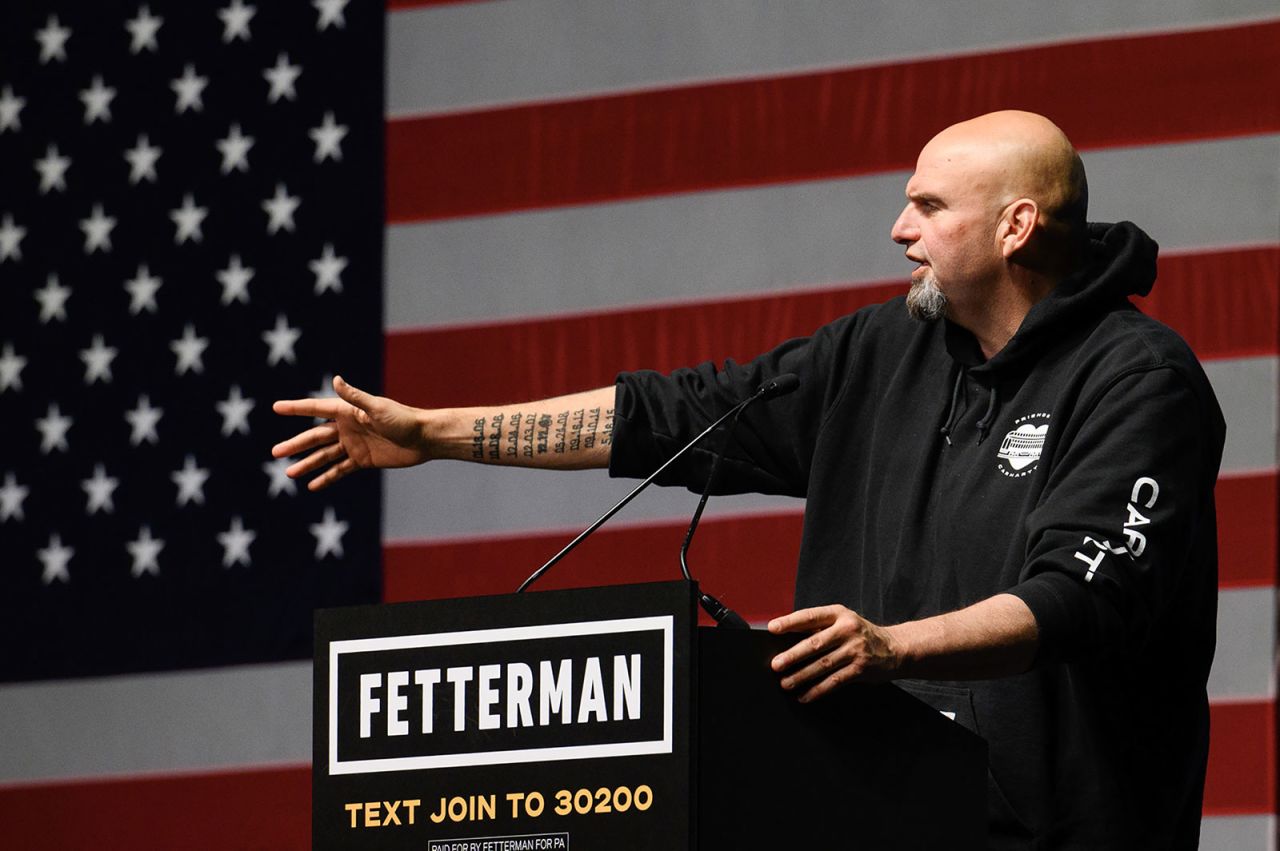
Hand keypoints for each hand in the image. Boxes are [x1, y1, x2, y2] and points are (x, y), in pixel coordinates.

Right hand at [271, 376, 430, 490]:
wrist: (425, 438)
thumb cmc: (403, 419)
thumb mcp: (377, 408)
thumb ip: (355, 397)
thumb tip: (336, 380)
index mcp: (348, 412)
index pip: (316, 409)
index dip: (296, 408)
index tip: (276, 407)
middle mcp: (348, 427)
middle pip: (315, 437)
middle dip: (296, 444)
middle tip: (275, 452)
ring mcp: (354, 445)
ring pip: (325, 456)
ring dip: (307, 464)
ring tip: (288, 472)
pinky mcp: (363, 460)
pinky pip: (340, 470)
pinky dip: (326, 477)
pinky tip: (312, 485)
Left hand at [767, 605, 901, 701]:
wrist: (895, 648)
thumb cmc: (859, 634)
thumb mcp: (842, 622)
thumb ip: (819, 627)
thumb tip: (785, 637)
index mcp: (839, 614)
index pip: (810, 616)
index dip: (790, 622)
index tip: (773, 628)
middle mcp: (848, 629)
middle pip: (815, 643)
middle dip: (793, 655)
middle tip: (776, 665)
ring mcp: (855, 650)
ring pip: (823, 665)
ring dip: (802, 676)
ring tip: (785, 683)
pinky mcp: (860, 669)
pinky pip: (834, 682)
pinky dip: (817, 690)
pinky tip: (804, 696)